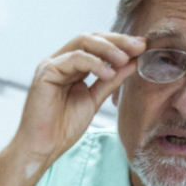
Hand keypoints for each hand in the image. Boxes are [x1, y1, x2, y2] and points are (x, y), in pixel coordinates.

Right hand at [6, 30, 147, 180]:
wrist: (44, 146)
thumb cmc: (63, 127)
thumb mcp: (94, 99)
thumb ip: (110, 81)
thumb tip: (132, 62)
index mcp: (71, 67)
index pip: (97, 45)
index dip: (120, 43)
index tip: (142, 47)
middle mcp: (60, 61)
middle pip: (91, 38)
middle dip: (117, 40)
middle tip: (139, 46)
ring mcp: (52, 65)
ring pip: (82, 43)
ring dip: (108, 48)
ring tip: (125, 59)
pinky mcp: (46, 72)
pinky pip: (73, 58)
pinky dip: (93, 62)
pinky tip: (108, 72)